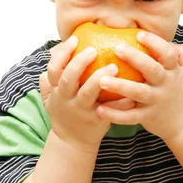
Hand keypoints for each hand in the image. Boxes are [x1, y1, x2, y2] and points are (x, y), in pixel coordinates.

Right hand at [39, 36, 134, 151]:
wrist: (72, 142)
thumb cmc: (66, 112)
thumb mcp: (51, 98)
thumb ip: (50, 78)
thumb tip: (51, 53)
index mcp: (57, 90)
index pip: (54, 69)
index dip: (62, 54)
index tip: (74, 40)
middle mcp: (67, 99)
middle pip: (68, 78)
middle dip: (79, 63)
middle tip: (93, 49)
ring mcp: (81, 110)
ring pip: (87, 94)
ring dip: (98, 79)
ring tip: (113, 67)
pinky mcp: (96, 121)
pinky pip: (109, 110)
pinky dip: (120, 102)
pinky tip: (131, 93)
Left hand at [95, 31, 182, 141]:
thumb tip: (169, 39)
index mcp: (174, 71)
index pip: (167, 54)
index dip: (155, 43)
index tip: (139, 34)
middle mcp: (165, 85)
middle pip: (151, 70)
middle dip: (135, 58)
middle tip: (117, 48)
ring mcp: (155, 102)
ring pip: (137, 93)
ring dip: (119, 86)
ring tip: (101, 80)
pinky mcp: (147, 117)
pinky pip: (129, 117)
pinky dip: (115, 115)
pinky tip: (99, 109)